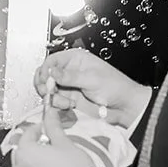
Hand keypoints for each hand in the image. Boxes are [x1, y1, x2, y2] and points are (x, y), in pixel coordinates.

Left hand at [10, 103, 91, 166]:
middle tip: (49, 145)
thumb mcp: (64, 142)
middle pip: (22, 153)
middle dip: (33, 147)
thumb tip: (50, 114)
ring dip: (35, 165)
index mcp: (25, 153)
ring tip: (52, 163)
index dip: (38, 129)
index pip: (27, 134)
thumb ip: (53, 127)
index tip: (46, 128)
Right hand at [33, 49, 152, 128]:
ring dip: (52, 98)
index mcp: (76, 60)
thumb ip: (70, 76)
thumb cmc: (115, 87)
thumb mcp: (92, 79)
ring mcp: (67, 86)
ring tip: (66, 102)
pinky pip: (52, 101)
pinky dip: (56, 105)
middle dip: (45, 86)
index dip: (46, 71)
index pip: (51, 61)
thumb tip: (51, 72)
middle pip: (44, 75)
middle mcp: (68, 72)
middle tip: (51, 92)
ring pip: (46, 90)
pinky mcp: (66, 99)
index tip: (47, 81)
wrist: (123, 106)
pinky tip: (68, 106)